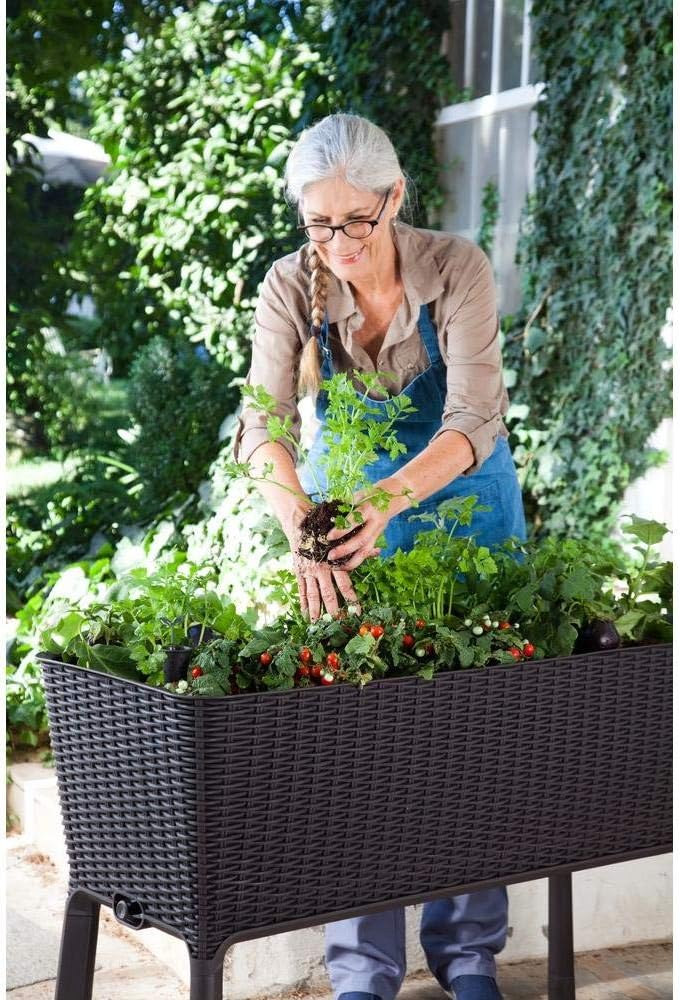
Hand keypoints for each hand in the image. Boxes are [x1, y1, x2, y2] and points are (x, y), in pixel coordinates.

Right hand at [284, 506, 359, 620]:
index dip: (351, 599)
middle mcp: (321, 568)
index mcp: (334, 561)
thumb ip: (360, 547)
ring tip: (318, 623)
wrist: (300, 521)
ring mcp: (308, 571)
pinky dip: (303, 603)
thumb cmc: (327, 529)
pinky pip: (301, 590)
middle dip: (334, 609)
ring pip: (313, 594)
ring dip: (316, 610)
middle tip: (339, 622)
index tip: (357, 611)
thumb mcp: (343, 537)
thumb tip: (378, 550)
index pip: (345, 584)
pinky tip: (305, 614)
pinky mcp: (299, 572)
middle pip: (328, 593)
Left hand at [325, 496, 388, 571]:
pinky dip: (356, 560)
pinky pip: (367, 552)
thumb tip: (327, 511)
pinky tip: (344, 565)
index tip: (329, 536)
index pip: (354, 521)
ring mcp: (377, 532)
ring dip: (351, 562)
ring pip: (366, 551)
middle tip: (330, 556)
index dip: (342, 530)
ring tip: (336, 567)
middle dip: (345, 550)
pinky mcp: (377, 538)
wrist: (396, 497)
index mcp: (369, 509)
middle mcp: (374, 523)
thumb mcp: (360, 494)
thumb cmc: (374, 493)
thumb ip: (346, 503)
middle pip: (361, 541)